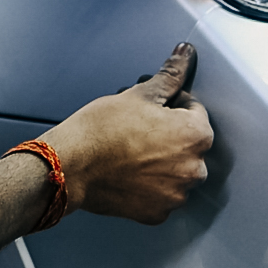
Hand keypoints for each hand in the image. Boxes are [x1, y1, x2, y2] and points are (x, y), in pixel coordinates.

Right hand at [44, 43, 212, 223]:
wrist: (70, 165)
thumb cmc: (100, 131)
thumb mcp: (140, 94)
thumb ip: (171, 75)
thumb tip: (184, 55)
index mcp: (196, 136)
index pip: (197, 113)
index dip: (173, 107)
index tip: (153, 110)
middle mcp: (193, 169)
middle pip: (190, 146)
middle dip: (170, 137)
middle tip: (140, 131)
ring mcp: (175, 195)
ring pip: (176, 173)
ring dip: (162, 163)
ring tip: (132, 153)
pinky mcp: (156, 213)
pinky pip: (161, 196)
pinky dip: (150, 187)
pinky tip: (130, 173)